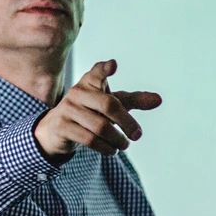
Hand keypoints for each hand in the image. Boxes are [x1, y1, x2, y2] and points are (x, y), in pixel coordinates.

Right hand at [33, 59, 163, 161]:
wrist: (56, 129)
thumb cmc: (91, 112)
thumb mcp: (112, 104)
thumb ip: (134, 101)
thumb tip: (159, 99)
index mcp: (90, 83)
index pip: (97, 73)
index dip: (104, 69)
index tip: (113, 65)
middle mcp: (78, 92)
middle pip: (109, 105)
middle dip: (127, 123)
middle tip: (137, 136)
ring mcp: (67, 109)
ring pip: (100, 126)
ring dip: (117, 139)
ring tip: (124, 145)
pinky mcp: (62, 126)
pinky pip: (89, 139)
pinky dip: (105, 147)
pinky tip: (111, 150)